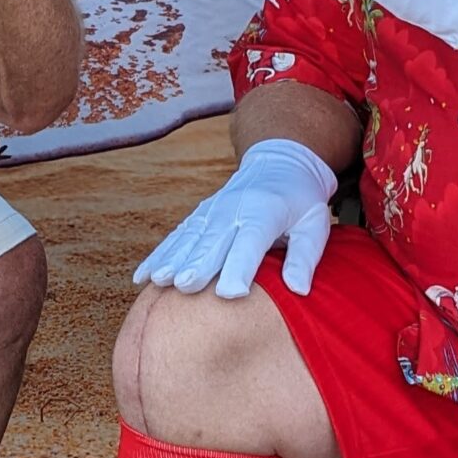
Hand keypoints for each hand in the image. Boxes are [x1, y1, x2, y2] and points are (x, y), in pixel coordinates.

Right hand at [133, 137, 336, 298]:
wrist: (278, 164)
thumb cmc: (301, 202)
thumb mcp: (315, 224)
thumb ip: (305, 256)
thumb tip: (298, 290)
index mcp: (265, 211)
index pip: (250, 241)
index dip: (240, 267)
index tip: (231, 294)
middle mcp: (233, 210)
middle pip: (213, 241)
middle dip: (198, 264)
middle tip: (184, 286)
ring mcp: (211, 212)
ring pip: (188, 239)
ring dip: (171, 259)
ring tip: (158, 280)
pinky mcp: (199, 217)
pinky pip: (175, 237)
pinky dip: (158, 256)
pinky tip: (142, 277)